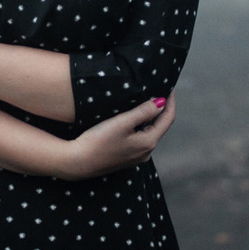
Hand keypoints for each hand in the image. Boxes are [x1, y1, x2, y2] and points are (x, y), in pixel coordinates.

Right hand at [57, 92, 175, 179]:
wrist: (78, 162)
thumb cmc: (99, 141)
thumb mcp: (123, 122)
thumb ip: (144, 111)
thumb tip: (162, 102)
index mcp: (149, 142)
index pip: (167, 118)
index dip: (170, 101)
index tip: (169, 86)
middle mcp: (146, 152)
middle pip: (159, 126)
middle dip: (161, 109)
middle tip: (159, 91)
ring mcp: (136, 157)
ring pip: (149, 132)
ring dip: (150, 118)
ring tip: (147, 101)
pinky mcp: (125, 158)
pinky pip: (139, 139)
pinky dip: (141, 126)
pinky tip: (133, 119)